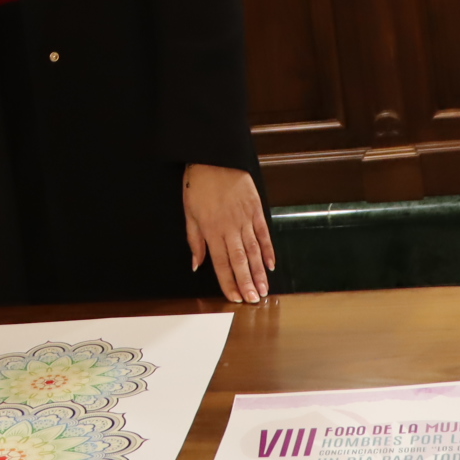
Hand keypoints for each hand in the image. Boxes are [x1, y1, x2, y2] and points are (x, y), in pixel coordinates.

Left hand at [184, 164, 274, 303]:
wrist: (214, 158)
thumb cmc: (198, 184)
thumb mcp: (189, 213)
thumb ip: (194, 241)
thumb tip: (196, 264)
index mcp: (212, 231)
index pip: (221, 264)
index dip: (229, 283)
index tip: (235, 298)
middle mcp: (230, 228)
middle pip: (240, 261)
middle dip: (247, 283)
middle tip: (254, 301)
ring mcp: (245, 219)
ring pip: (254, 251)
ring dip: (259, 272)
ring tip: (264, 289)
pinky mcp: (256, 209)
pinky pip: (263, 234)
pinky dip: (268, 250)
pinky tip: (271, 265)